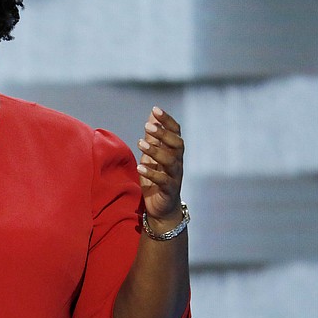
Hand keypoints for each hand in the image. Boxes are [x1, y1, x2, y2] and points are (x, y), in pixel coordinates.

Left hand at [136, 107, 183, 226]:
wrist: (162, 208)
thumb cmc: (157, 178)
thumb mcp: (152, 154)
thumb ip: (152, 136)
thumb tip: (152, 113)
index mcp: (174, 152)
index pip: (176, 132)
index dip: (167, 120)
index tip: (155, 109)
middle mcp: (177, 162)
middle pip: (177, 144)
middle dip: (163, 134)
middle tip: (147, 126)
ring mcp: (175, 176)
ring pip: (170, 161)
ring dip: (155, 151)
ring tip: (140, 143)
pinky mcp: (169, 190)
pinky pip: (163, 180)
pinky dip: (152, 173)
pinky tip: (140, 167)